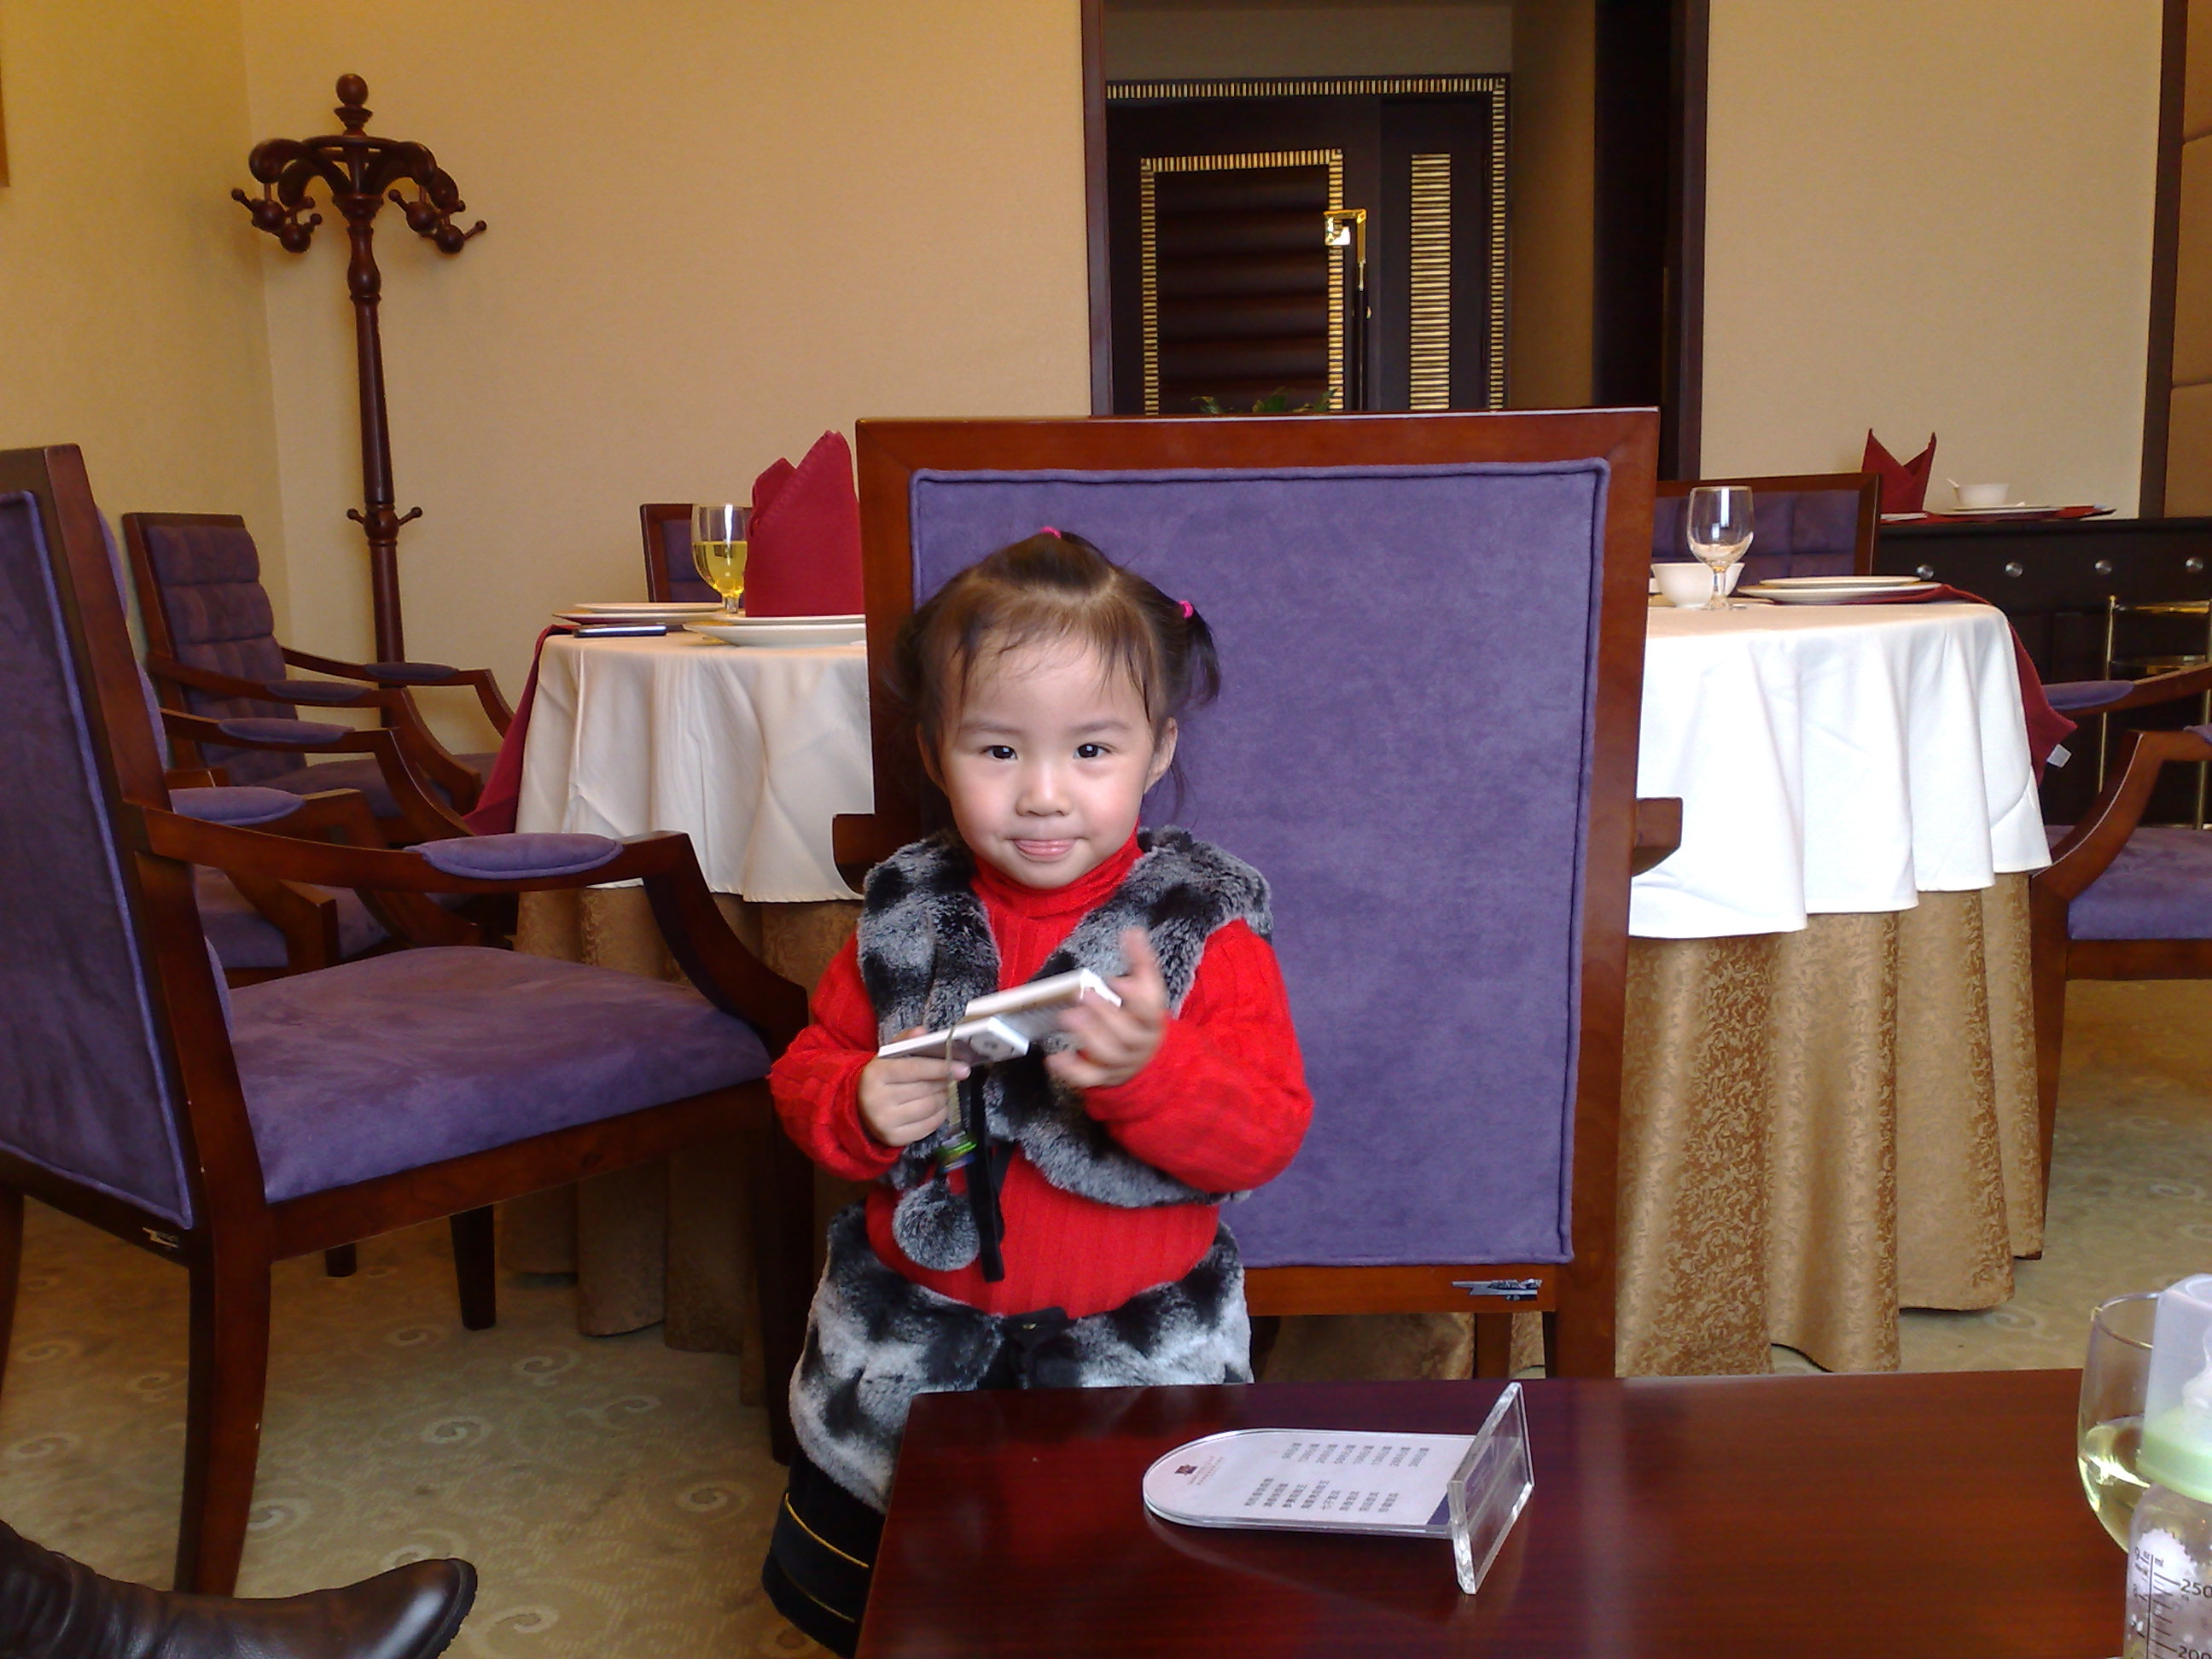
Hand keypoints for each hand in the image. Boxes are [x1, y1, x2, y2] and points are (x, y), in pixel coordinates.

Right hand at [858, 1028, 964, 1146]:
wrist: (858, 1107)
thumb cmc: (881, 1078)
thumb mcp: (887, 1056)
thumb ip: (905, 1041)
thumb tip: (922, 1032)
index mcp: (875, 1074)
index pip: (914, 1069)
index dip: (941, 1067)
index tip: (963, 1068)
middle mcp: (877, 1100)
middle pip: (925, 1089)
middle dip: (944, 1082)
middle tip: (952, 1077)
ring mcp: (885, 1122)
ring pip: (930, 1107)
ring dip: (943, 1097)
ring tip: (943, 1090)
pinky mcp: (894, 1138)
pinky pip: (929, 1126)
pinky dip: (940, 1114)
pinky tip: (938, 1106)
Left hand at [1049, 929, 1168, 1090]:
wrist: (1148, 1062)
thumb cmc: (1140, 1018)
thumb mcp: (1146, 991)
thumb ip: (1140, 961)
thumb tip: (1132, 930)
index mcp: (1152, 1021)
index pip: (1150, 1011)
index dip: (1134, 997)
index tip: (1114, 980)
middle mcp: (1140, 1045)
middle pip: (1126, 1034)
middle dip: (1104, 1013)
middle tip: (1083, 994)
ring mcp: (1122, 1064)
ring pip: (1108, 1055)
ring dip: (1087, 1036)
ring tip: (1067, 1016)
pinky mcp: (1103, 1078)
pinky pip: (1088, 1079)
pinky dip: (1070, 1070)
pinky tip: (1053, 1058)